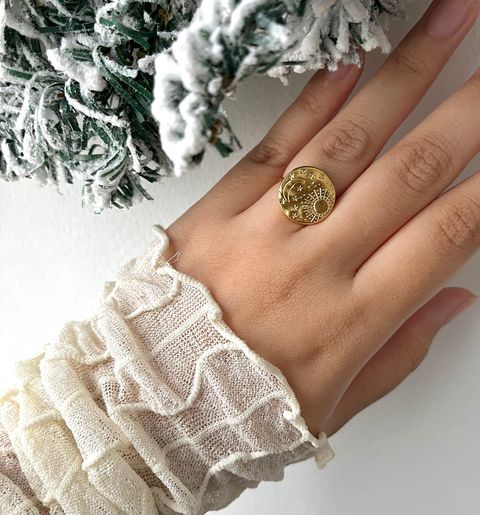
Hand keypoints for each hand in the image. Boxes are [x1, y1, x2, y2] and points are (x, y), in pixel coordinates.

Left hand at [163, 0, 479, 436]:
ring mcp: (264, 232)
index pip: (445, 234)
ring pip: (346, 142)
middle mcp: (315, 266)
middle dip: (466, 110)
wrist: (156, 399)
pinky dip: (313, 102)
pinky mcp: (219, 211)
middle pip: (408, 171)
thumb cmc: (247, 409)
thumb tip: (451, 298)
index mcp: (353, 319)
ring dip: (401, 76)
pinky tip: (348, 65)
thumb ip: (399, 352)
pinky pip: (275, 147)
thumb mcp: (336, 405)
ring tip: (443, 26)